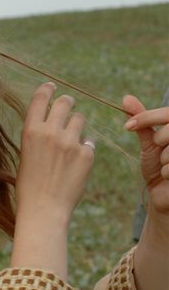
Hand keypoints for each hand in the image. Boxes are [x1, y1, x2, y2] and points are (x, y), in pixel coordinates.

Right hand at [17, 83, 94, 226]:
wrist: (43, 211)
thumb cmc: (29, 188)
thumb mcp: (26, 156)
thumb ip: (37, 136)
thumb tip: (50, 121)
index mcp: (31, 131)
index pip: (41, 97)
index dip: (48, 89)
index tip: (52, 87)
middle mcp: (50, 132)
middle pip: (65, 102)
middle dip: (67, 103)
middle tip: (68, 108)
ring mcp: (70, 142)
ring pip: (80, 119)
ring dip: (76, 126)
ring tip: (70, 144)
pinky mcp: (86, 154)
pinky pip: (88, 142)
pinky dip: (84, 149)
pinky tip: (75, 165)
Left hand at [123, 95, 168, 215]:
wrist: (162, 192)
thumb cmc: (157, 165)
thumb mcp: (149, 141)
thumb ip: (142, 120)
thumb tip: (126, 98)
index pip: (168, 113)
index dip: (147, 117)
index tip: (128, 125)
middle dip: (159, 140)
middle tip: (159, 148)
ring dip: (163, 159)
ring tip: (166, 165)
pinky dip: (166, 172)